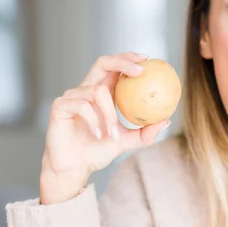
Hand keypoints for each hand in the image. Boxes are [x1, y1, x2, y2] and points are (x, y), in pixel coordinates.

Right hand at [40, 52, 169, 203]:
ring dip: (109, 114)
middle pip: (102, 62)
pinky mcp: (60, 107)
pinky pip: (82, 106)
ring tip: (113, 134)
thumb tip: (166, 120)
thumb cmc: (97, 151)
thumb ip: (145, 133)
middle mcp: (86, 89)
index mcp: (101, 92)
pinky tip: (99, 134)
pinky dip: (94, 120)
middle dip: (122, 62)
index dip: (129, 58)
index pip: (114, 67)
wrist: (74, 168)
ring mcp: (72, 96)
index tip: (147, 60)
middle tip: (139, 72)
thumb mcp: (126, 141)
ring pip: (97, 92)